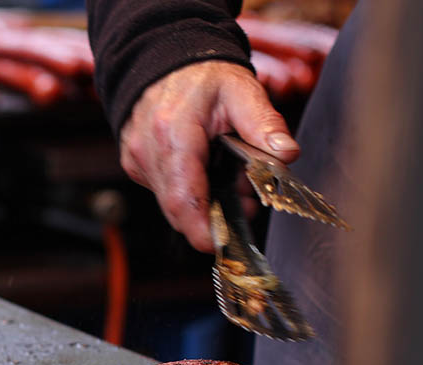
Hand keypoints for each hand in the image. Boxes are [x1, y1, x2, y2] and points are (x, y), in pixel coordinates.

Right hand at [119, 61, 298, 252]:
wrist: (162, 62)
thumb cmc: (201, 76)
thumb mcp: (241, 91)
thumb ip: (265, 125)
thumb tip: (287, 155)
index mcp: (173, 133)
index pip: (183, 196)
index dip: (200, 228)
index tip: (218, 245)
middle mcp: (147, 151)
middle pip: (177, 208)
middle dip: (211, 217)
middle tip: (244, 204)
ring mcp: (136, 160)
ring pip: (170, 203)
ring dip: (202, 203)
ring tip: (229, 180)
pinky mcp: (134, 165)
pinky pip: (162, 192)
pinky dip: (187, 191)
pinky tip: (204, 171)